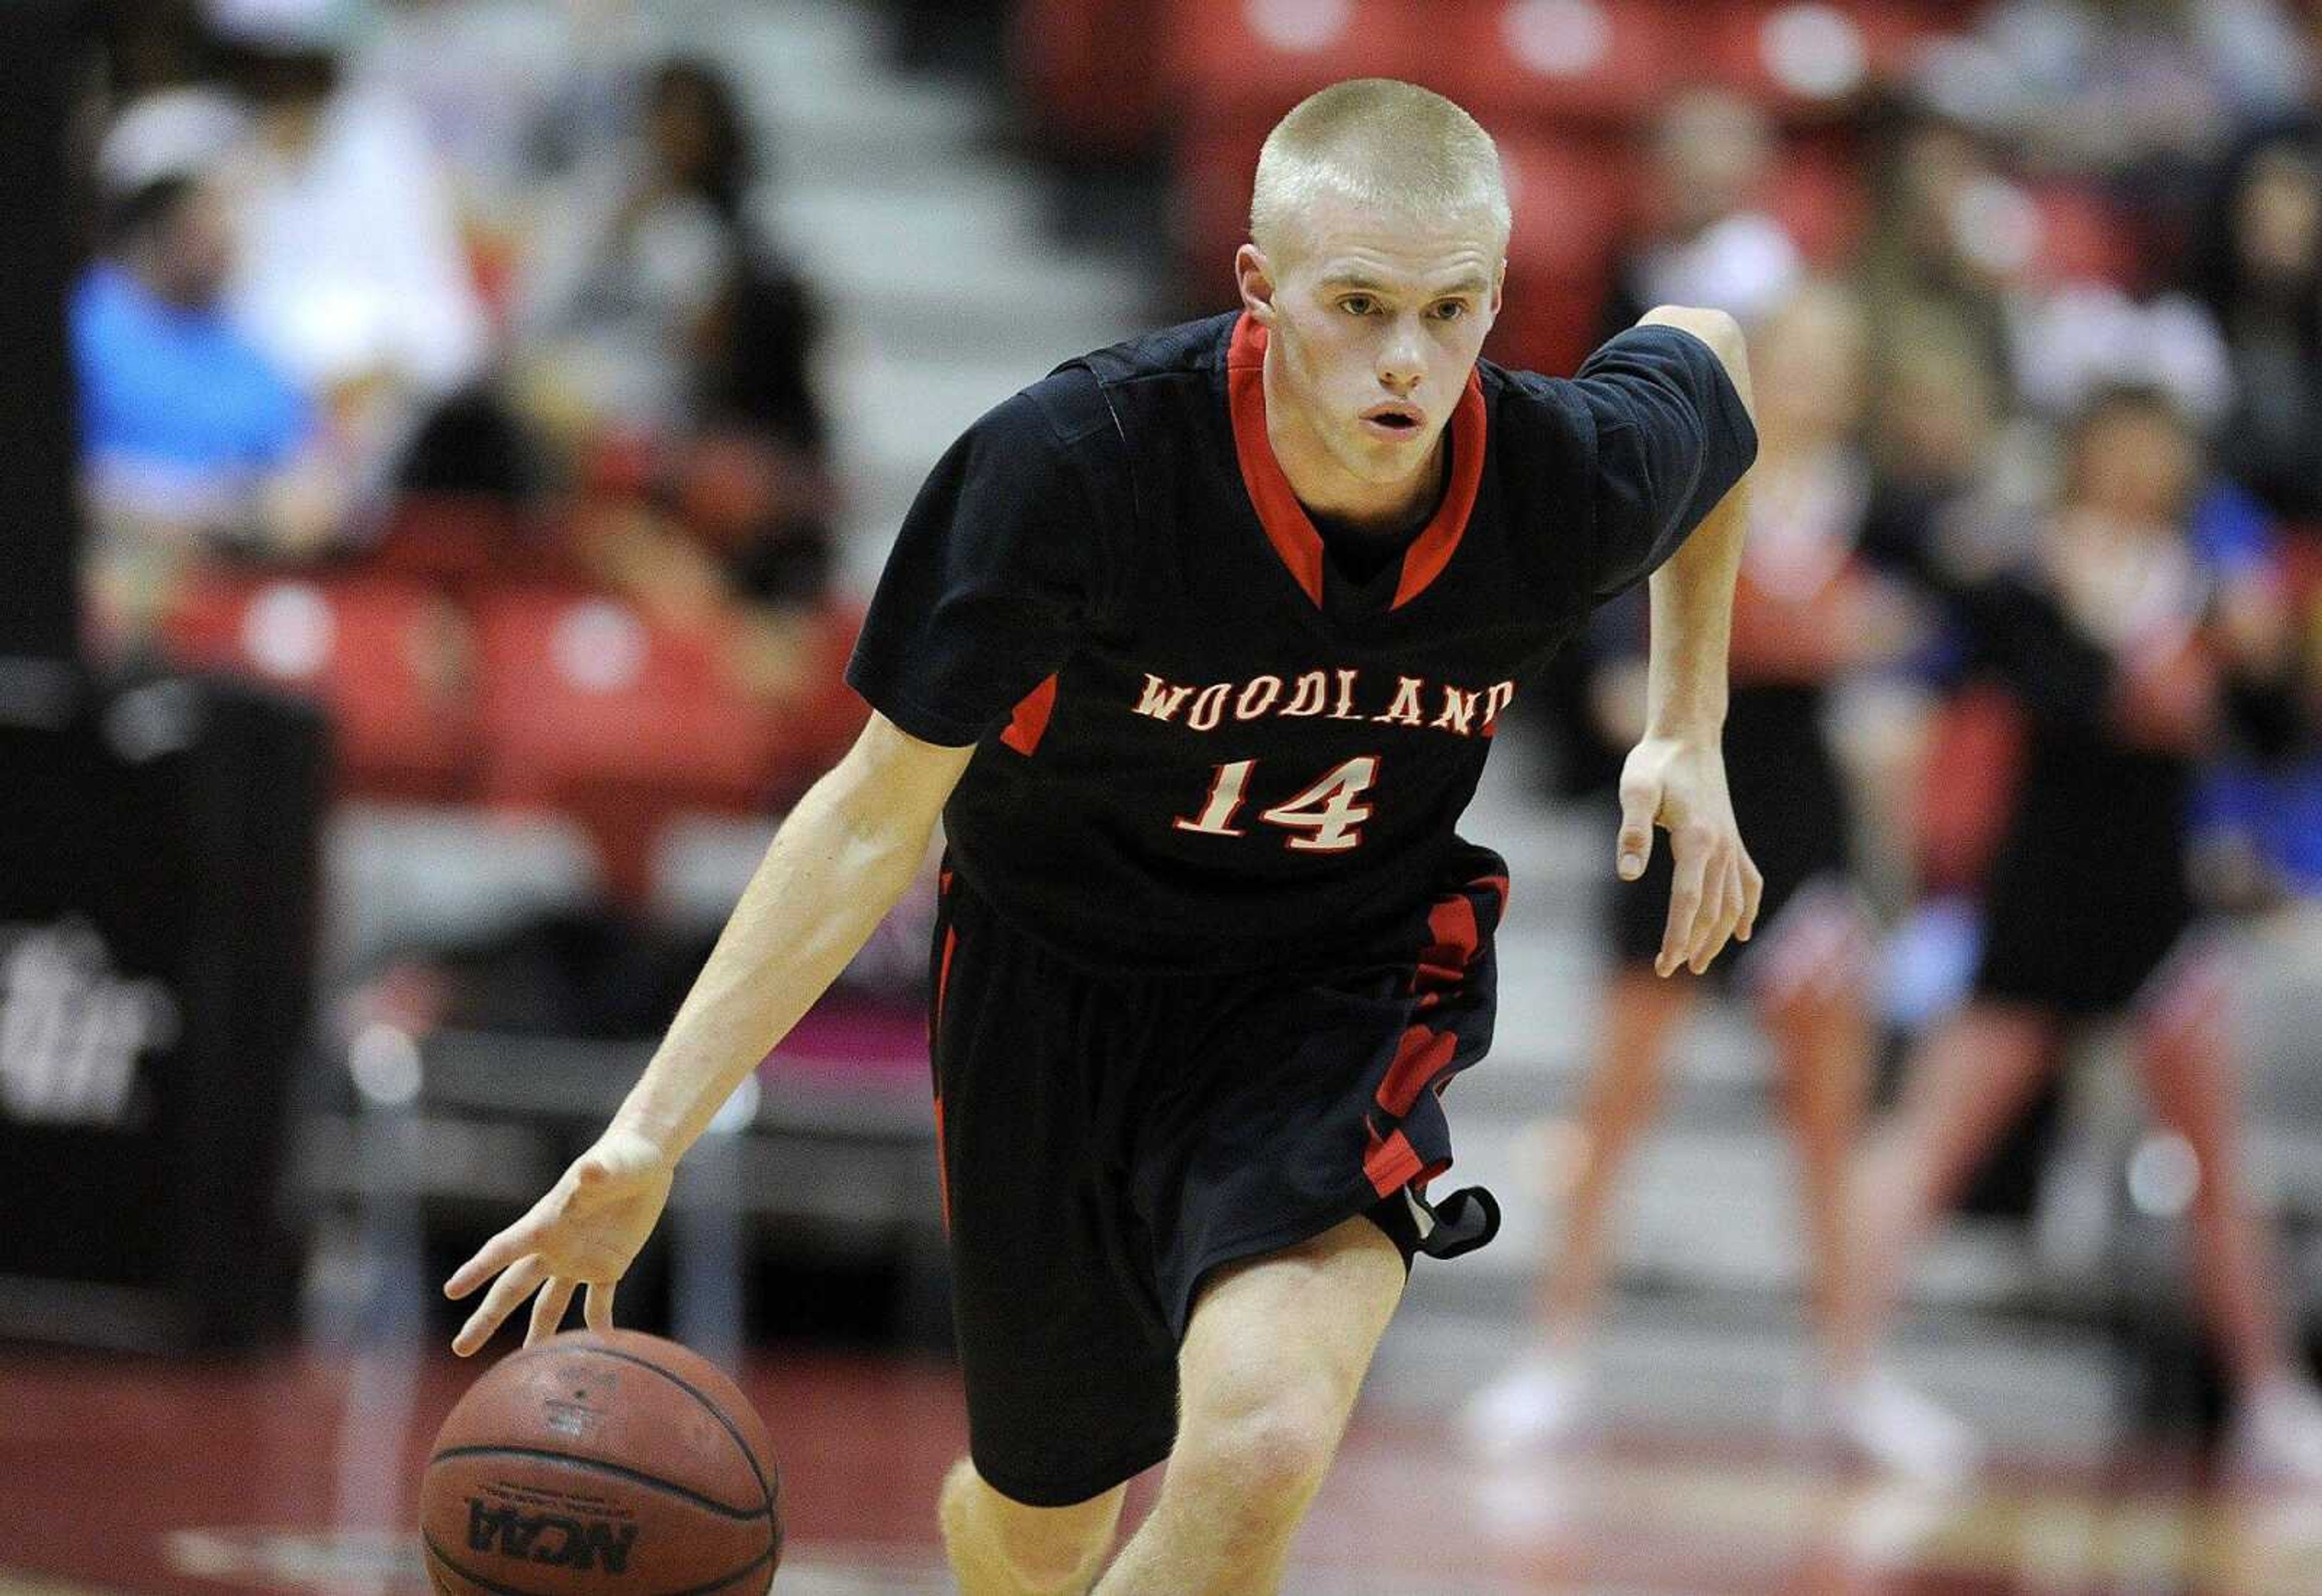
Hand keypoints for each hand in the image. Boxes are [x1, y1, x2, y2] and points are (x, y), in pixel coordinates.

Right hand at [443, 1127, 675, 1354]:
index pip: (503, 1250)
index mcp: (545, 1223)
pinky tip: (598, 1344)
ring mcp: (580, 1258)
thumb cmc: (623, 1156)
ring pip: (551, 1302)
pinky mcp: (610, 1264)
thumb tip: (589, 1171)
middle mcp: (555, 1246)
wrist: (646, 1158)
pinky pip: (599, 1300)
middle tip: (462, 1348)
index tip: (451, 1291)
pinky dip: (599, 1321)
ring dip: (540, 1331)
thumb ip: (598, 1173)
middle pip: (513, 1288)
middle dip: (487, 1317)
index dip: (477, 1270)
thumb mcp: (611, 1166)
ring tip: (527, 1362)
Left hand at [1616, 732, 1762, 976]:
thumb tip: (1629, 876)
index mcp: (1697, 839)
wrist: (1689, 736)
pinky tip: (1744, 931)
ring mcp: (1732, 844)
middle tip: (1669, 970)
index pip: (1689, 901)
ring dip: (1718, 936)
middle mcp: (1721, 847)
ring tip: (1697, 962)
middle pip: (1711, 910)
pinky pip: (1749, 882)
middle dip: (1693, 944)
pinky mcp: (1733, 840)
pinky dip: (1748, 909)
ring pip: (1733, 903)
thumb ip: (1633, 833)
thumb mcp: (1634, 790)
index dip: (1677, 936)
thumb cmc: (1655, 763)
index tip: (1665, 965)